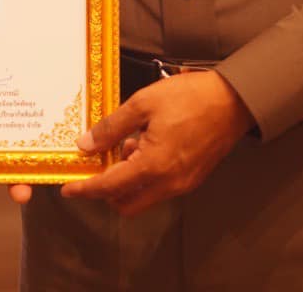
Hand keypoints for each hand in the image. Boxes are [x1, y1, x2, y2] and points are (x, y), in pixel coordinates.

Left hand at [61, 70, 253, 215]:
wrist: (233, 100)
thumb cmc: (190, 98)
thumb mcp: (143, 104)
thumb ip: (112, 127)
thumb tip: (86, 144)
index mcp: (154, 165)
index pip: (110, 187)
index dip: (86, 189)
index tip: (68, 190)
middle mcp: (169, 183)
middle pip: (126, 203)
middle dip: (105, 192)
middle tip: (93, 168)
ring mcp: (183, 184)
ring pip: (144, 197)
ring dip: (126, 183)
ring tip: (123, 147)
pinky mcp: (192, 178)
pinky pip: (160, 188)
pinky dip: (144, 177)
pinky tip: (142, 148)